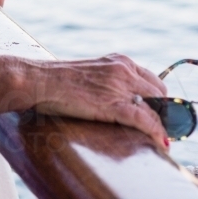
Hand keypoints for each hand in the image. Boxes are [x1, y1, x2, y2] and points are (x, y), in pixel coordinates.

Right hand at [34, 54, 167, 149]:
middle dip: (161, 112)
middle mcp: (122, 69)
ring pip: (156, 107)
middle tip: (156, 128)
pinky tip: (159, 142)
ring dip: (161, 125)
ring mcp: (118, 86)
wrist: (39, 80)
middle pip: (159, 93)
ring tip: (159, 139)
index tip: (156, 113)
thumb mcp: (92, 73)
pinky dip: (155, 132)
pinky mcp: (112, 104)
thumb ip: (109, 80)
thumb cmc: (58, 79)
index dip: (158, 99)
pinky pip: (145, 120)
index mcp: (118, 60)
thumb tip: (119, 99)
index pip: (153, 80)